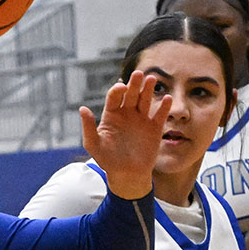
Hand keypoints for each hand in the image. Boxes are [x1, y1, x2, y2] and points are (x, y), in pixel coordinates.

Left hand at [79, 71, 169, 198]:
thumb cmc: (107, 160)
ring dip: (148, 89)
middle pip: (131, 95)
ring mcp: (141, 120)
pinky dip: (163, 107)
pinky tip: (167, 99)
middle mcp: (127, 114)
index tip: (120, 87)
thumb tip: (82, 108)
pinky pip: (159, 115)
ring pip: (145, 100)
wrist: (126, 175)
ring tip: (151, 79)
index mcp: (111, 115)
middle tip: (138, 74)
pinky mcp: (154, 129)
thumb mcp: (94, 145)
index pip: (114, 97)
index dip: (117, 91)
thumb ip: (88, 127)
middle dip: (134, 84)